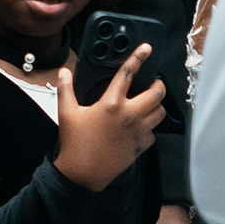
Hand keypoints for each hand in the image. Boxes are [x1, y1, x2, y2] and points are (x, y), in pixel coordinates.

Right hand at [54, 45, 166, 190]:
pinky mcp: (141, 145)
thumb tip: (64, 73)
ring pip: (160, 112)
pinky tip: (140, 126)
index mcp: (111, 104)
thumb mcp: (67, 113)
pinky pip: (154, 132)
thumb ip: (66, 89)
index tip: (146, 49)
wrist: (83, 174)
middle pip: (156, 92)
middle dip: (158, 84)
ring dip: (157, 105)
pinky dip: (150, 128)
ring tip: (149, 103)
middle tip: (153, 83)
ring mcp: (137, 131)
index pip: (128, 73)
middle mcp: (128, 115)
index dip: (138, 57)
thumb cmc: (75, 144)